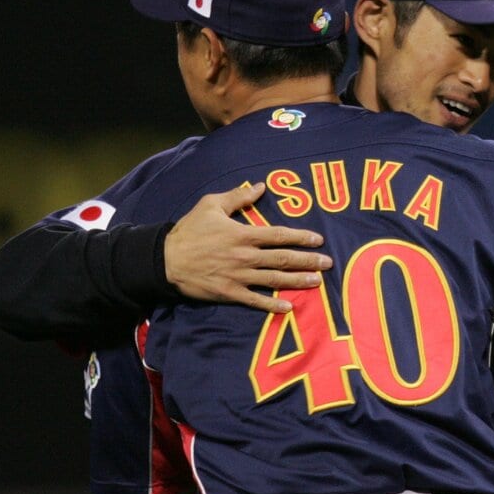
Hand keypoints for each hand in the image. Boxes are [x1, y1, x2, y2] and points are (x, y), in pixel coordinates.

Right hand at [165, 182, 333, 311]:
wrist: (165, 259)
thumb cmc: (189, 230)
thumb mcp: (211, 205)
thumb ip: (238, 196)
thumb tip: (260, 186)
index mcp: (243, 234)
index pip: (279, 235)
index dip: (300, 237)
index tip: (318, 240)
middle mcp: (245, 256)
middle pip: (283, 259)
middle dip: (307, 261)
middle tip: (327, 263)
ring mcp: (239, 276)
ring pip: (274, 279)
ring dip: (297, 281)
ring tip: (317, 282)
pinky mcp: (230, 292)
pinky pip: (255, 300)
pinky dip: (272, 304)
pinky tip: (288, 307)